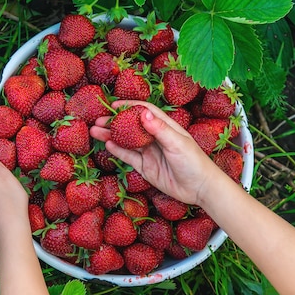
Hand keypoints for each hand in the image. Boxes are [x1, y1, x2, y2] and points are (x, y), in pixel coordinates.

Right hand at [90, 101, 221, 206]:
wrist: (199, 188)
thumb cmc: (194, 162)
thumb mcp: (178, 143)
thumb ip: (160, 129)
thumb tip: (143, 113)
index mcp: (166, 127)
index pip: (144, 111)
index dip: (129, 106)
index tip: (113, 105)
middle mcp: (156, 138)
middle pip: (131, 126)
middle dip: (115, 122)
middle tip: (98, 120)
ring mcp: (150, 152)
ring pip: (127, 141)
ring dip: (111, 136)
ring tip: (95, 131)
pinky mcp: (146, 167)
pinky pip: (129, 157)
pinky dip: (118, 151)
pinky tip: (107, 145)